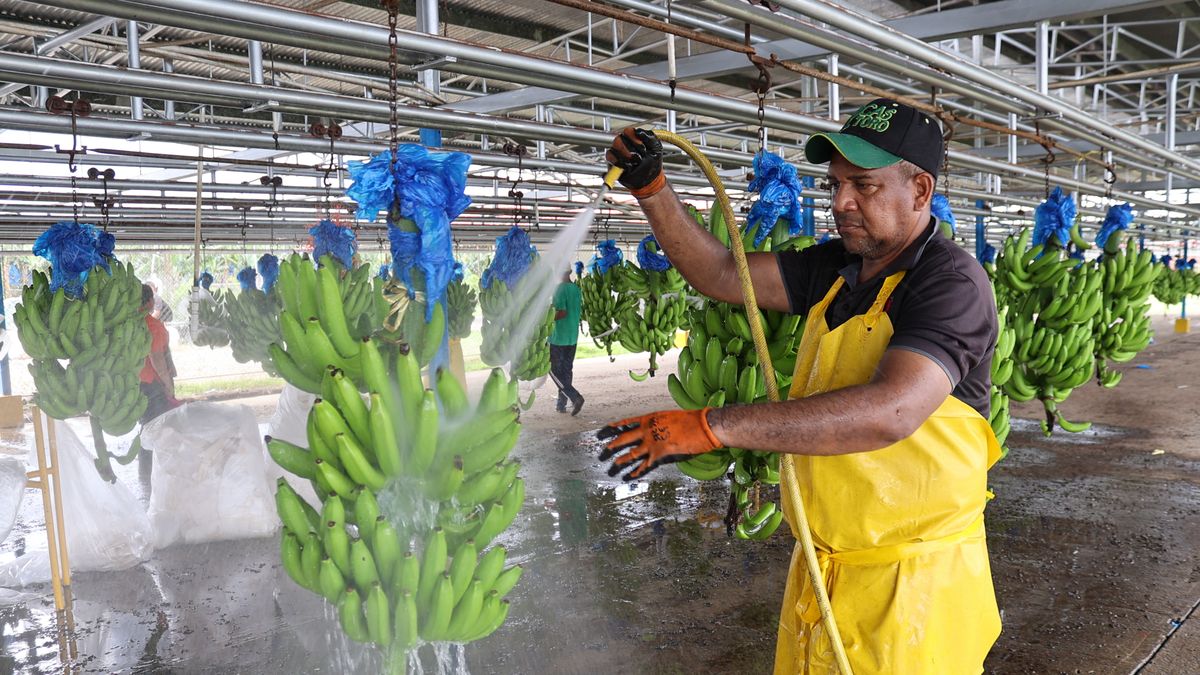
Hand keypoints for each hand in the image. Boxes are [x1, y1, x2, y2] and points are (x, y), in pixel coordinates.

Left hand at [598, 408, 721, 480]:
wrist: (703, 425)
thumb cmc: (690, 420)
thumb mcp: (669, 418)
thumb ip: (659, 425)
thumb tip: (654, 432)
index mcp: (649, 418)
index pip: (626, 422)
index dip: (614, 427)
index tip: (605, 430)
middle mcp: (647, 429)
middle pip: (624, 439)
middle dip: (612, 446)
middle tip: (604, 451)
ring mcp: (652, 442)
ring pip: (630, 453)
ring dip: (620, 461)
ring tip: (612, 466)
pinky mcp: (659, 454)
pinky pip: (644, 464)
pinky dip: (636, 471)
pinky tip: (629, 475)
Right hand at [605, 127, 665, 198]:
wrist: (650, 179)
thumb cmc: (652, 162)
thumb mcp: (656, 148)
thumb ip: (650, 138)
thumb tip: (639, 131)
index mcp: (633, 138)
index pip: (628, 131)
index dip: (634, 138)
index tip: (643, 147)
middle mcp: (623, 144)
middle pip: (619, 139)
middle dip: (629, 148)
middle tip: (639, 157)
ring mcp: (617, 153)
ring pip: (614, 149)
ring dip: (625, 156)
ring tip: (635, 162)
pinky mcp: (613, 163)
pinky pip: (610, 159)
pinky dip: (618, 163)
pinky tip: (628, 167)